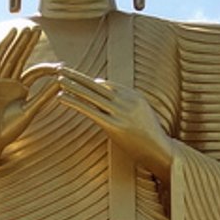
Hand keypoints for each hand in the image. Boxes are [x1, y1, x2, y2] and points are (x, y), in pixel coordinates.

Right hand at [0, 26, 60, 160]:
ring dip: (18, 42)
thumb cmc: (8, 130)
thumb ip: (43, 97)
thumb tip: (60, 83)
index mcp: (19, 90)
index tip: (60, 66)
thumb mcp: (29, 111)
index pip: (34, 72)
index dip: (46, 68)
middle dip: (28, 44)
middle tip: (38, 28)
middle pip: (21, 58)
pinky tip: (10, 36)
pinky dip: (3, 48)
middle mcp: (8, 82)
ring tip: (26, 28)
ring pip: (10, 56)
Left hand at [52, 68, 173, 175]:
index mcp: (134, 96)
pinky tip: (61, 97)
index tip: (75, 78)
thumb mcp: (141, 113)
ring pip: (91, 96)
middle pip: (97, 85)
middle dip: (78, 77)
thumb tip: (102, 87)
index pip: (108, 85)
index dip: (90, 83)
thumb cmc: (150, 135)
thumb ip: (125, 102)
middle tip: (61, 68)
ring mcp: (121, 113)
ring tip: (58, 79)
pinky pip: (90, 111)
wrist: (161, 151)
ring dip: (73, 86)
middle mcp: (127, 101)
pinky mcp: (114, 126)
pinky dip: (74, 102)